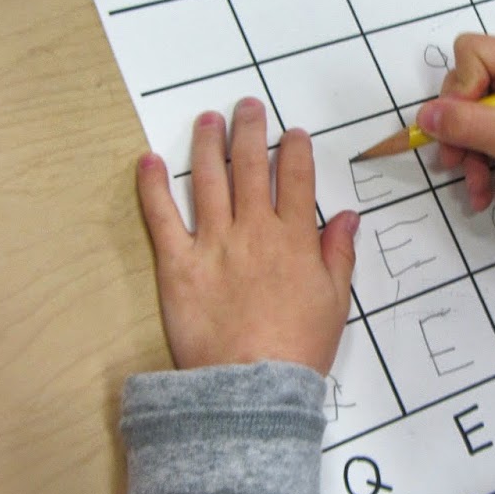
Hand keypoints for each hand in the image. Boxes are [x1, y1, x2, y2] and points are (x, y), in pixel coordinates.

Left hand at [136, 98, 358, 373]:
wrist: (252, 387)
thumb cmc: (297, 350)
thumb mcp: (335, 302)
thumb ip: (338, 254)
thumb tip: (346, 217)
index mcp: (295, 239)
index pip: (295, 179)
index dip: (293, 150)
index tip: (291, 134)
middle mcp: (254, 231)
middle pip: (250, 167)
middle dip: (250, 131)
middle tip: (246, 106)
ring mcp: (213, 245)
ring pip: (209, 180)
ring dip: (208, 144)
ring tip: (207, 119)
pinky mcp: (178, 265)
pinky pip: (162, 218)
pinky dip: (153, 186)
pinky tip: (149, 160)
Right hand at [417, 35, 494, 213]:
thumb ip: (469, 125)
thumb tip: (425, 116)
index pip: (469, 53)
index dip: (460, 88)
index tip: (468, 124)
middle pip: (459, 86)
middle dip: (456, 129)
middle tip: (459, 159)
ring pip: (461, 116)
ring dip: (463, 153)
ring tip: (476, 183)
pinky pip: (473, 135)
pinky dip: (473, 163)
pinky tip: (482, 189)